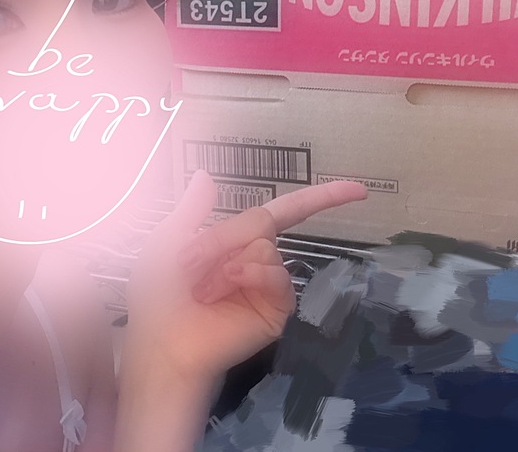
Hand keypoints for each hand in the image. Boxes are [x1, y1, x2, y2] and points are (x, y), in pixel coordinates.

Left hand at [124, 171, 365, 381]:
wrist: (163, 344)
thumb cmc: (159, 295)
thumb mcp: (167, 242)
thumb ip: (192, 209)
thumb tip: (206, 174)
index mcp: (238, 239)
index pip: (285, 210)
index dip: (321, 198)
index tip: (358, 190)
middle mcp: (260, 257)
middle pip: (263, 222)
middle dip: (223, 239)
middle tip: (190, 264)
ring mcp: (270, 283)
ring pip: (266, 246)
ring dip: (229, 262)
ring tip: (206, 288)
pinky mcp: (276, 308)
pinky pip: (276, 275)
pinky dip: (251, 274)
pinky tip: (228, 287)